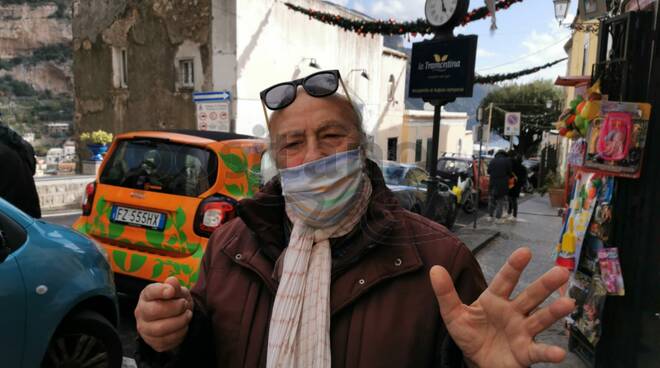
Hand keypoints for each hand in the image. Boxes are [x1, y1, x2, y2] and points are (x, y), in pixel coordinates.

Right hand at [135, 276, 193, 351]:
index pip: (150, 292)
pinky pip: (167, 340)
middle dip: (175, 308)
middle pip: (154, 311)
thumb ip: (175, 287)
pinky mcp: (153, 342)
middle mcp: (142, 312)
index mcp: (147, 296)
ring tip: (187, 315)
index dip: (160, 291)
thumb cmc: (175, 302)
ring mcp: (145, 329)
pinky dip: (180, 333)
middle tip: (184, 304)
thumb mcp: (178, 291)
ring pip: (160, 329)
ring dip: (179, 321)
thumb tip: (172, 281)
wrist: (178, 318)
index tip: (171, 291)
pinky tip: (182, 326)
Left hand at [430, 248, 574, 367]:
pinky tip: (560, 353)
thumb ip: (445, 293)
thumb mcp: (453, 314)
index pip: (505, 279)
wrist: (477, 361)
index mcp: (495, 299)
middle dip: (545, 284)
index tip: (525, 252)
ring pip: (540, 319)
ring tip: (568, 304)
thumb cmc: (470, 334)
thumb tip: (435, 269)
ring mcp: (522, 331)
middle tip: (561, 272)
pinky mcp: (526, 352)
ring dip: (554, 312)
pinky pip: (539, 352)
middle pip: (530, 296)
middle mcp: (513, 312)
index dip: (514, 266)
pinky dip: (549, 352)